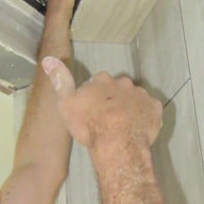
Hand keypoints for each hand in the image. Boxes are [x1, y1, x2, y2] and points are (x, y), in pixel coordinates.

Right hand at [42, 57, 162, 152]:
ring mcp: (142, 95)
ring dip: (129, 109)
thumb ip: (60, 80)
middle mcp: (124, 82)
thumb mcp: (66, 103)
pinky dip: (145, 117)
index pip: (98, 83)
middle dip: (114, 100)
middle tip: (107, 119)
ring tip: (122, 127)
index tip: (92, 111)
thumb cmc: (89, 125)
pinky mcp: (155, 109)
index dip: (95, 97)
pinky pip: (150, 110)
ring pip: (134, 99)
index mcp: (103, 80)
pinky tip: (137, 129)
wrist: (117, 145)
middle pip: (118, 89)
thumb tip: (48, 58)